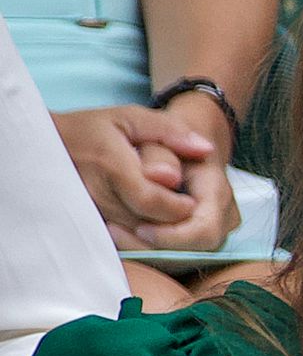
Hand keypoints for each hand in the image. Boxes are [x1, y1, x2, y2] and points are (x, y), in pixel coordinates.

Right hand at [53, 104, 237, 250]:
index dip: (178, 208)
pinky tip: (146, 220)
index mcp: (111, 164)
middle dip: (172, 222)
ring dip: (156, 230)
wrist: (44, 143)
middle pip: (145, 222)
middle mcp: (96, 192)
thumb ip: (170, 131)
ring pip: (133, 234)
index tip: (191, 202)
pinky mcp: (84, 222)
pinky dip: (137, 233)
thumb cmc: (93, 129)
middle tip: (185, 210)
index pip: (152, 200)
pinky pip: (118, 238)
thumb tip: (205, 149)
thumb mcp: (131, 118)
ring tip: (167, 213)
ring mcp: (87, 210)